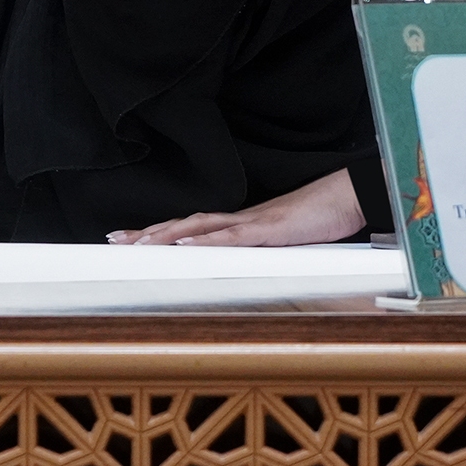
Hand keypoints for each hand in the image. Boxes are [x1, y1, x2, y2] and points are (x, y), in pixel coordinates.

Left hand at [106, 168, 365, 246]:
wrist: (350, 197)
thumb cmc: (320, 219)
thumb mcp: (283, 244)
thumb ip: (261, 253)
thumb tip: (240, 268)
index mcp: (239, 225)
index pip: (190, 229)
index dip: (159, 234)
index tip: (129, 241)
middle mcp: (239, 220)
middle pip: (183, 225)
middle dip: (148, 233)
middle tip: (115, 240)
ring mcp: (253, 222)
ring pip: (200, 227)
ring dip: (167, 235)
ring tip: (139, 244)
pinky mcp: (270, 229)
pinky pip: (233, 235)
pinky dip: (207, 240)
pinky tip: (186, 244)